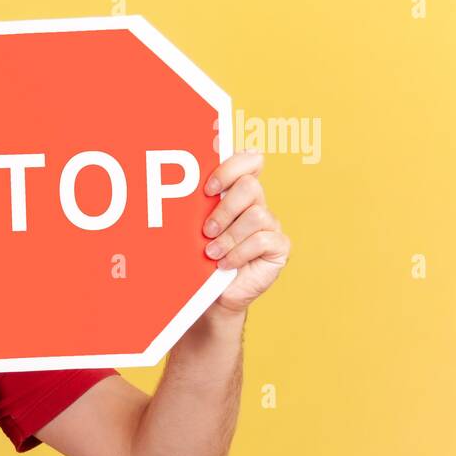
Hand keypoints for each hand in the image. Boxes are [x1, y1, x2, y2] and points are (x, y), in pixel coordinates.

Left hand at [200, 149, 290, 313]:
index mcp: (237, 193)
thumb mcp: (194, 229)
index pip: (249, 161)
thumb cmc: (200, 258)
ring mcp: (271, 226)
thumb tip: (175, 187)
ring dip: (229, 237)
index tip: (208, 188)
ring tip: (212, 253)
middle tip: (206, 231)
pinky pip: (263, 240)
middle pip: (250, 187)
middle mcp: (257, 205)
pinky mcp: (280, 247)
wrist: (212, 294)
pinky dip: (239, 253)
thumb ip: (195, 206)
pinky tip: (225, 264)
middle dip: (224, 209)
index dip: (231, 168)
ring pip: (257, 215)